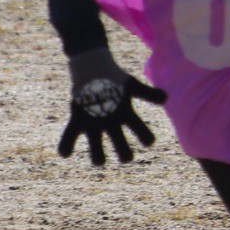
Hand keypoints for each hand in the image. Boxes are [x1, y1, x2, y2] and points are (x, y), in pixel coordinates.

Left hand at [57, 48, 165, 167]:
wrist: (92, 68)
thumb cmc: (115, 79)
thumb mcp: (132, 84)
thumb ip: (148, 93)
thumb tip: (165, 100)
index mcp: (125, 116)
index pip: (139, 130)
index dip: (145, 138)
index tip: (148, 142)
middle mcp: (110, 124)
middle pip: (119, 144)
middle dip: (123, 153)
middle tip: (126, 158)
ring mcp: (93, 124)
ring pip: (95, 145)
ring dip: (97, 154)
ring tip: (99, 161)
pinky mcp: (77, 119)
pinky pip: (70, 134)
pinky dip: (66, 144)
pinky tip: (65, 153)